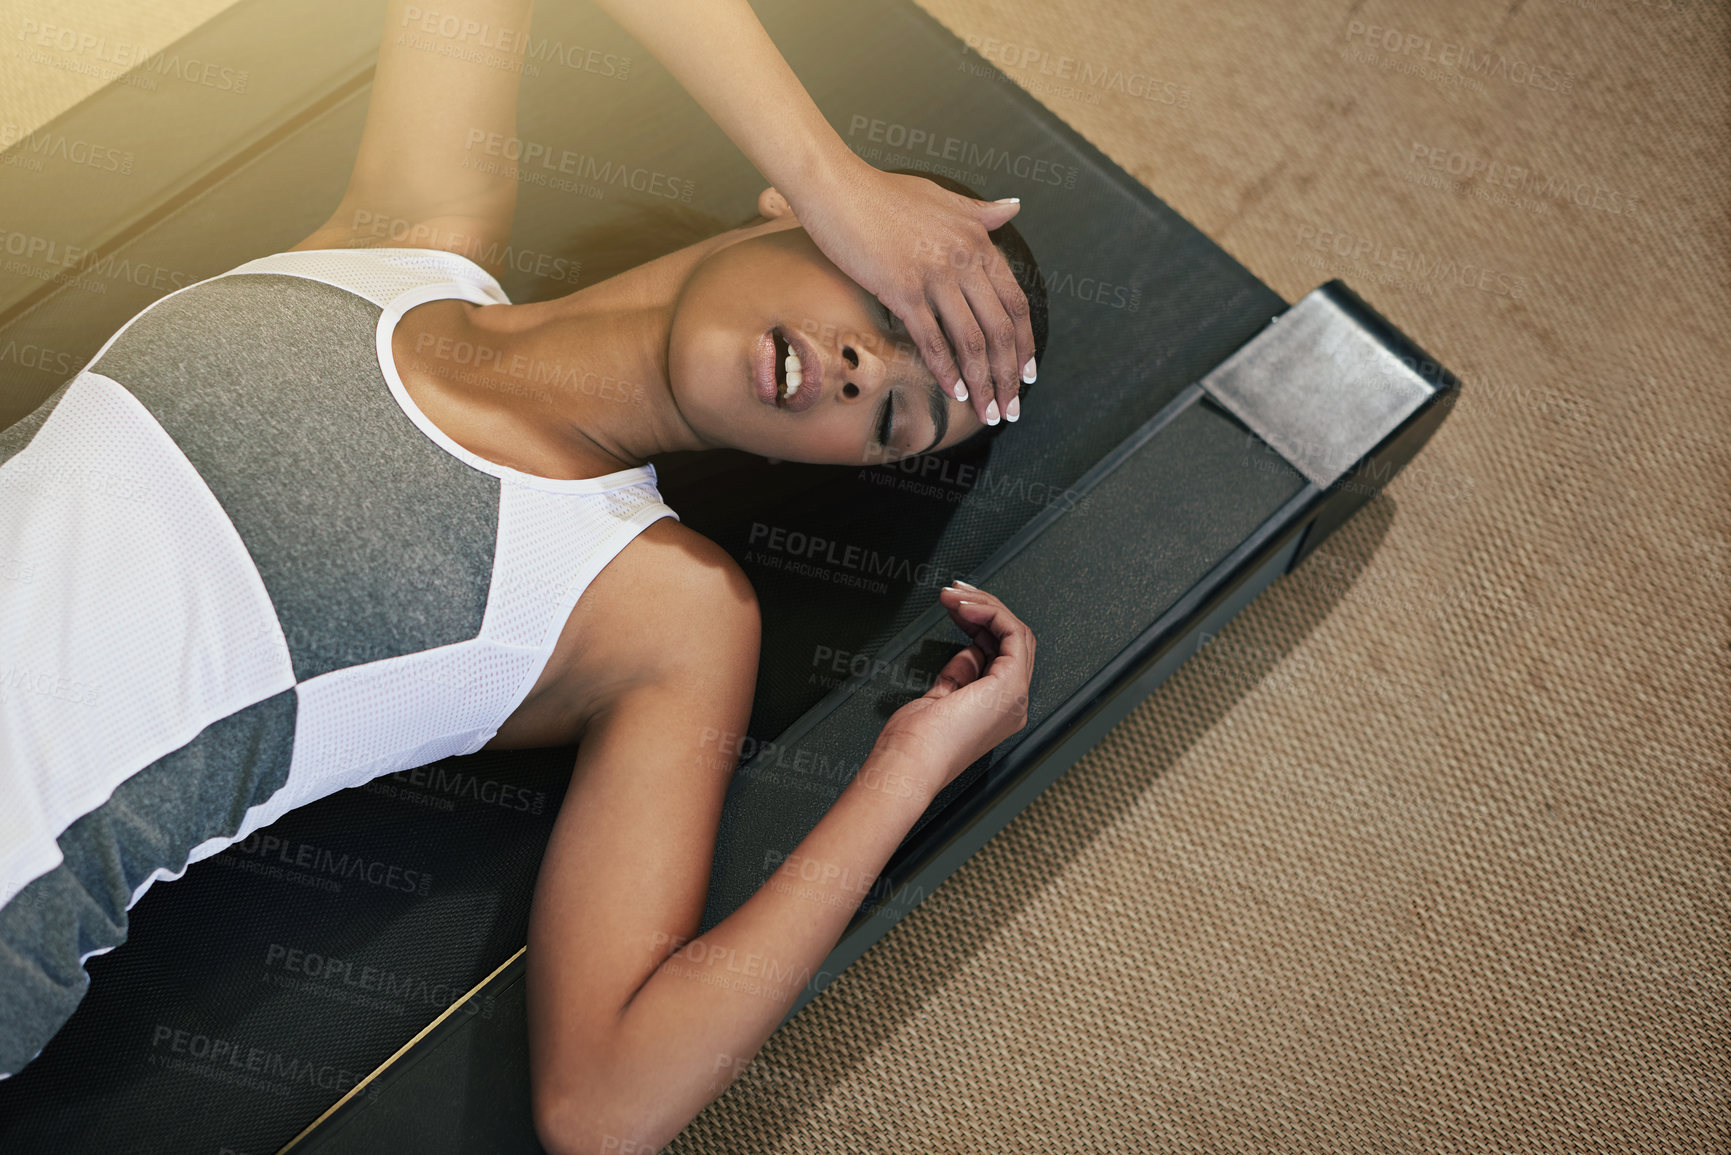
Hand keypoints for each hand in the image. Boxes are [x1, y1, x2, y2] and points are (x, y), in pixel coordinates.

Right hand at [789, 161, 1037, 426]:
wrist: (838, 186)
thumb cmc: (884, 192)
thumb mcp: (943, 196)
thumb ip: (981, 211)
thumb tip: (1015, 207)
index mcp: (979, 239)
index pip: (1015, 302)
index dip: (1024, 343)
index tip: (1026, 373)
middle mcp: (964, 258)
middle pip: (1000, 330)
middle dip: (1008, 375)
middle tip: (1010, 408)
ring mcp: (935, 274)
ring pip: (971, 341)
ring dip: (983, 383)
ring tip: (987, 412)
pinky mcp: (902, 288)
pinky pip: (932, 339)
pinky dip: (946, 371)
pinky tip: (954, 393)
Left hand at [872, 581, 1034, 798]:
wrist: (909, 763)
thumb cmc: (913, 744)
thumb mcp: (938, 699)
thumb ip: (957, 677)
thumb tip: (967, 654)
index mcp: (998, 710)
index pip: (1001, 654)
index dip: (979, 625)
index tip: (953, 609)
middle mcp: (1012, 703)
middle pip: (1013, 640)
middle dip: (984, 609)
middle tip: (954, 593)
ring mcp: (1015, 695)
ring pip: (1017, 632)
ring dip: (985, 606)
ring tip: (954, 595)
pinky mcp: (1010, 684)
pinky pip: (1013, 633)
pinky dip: (990, 612)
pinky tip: (965, 607)